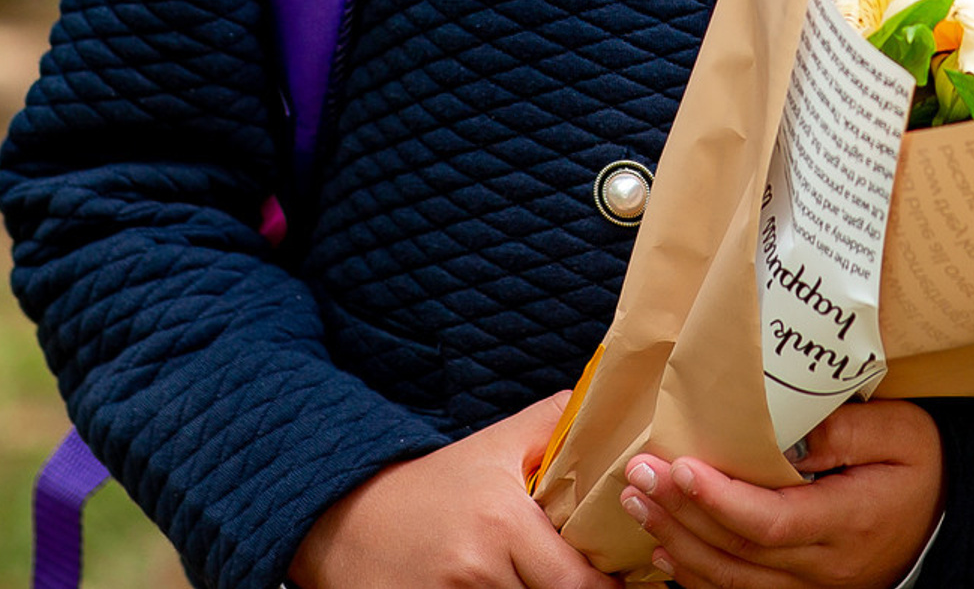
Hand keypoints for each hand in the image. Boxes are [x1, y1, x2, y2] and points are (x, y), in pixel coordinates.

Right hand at [290, 392, 610, 588]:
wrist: (350, 520)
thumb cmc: (435, 484)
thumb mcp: (495, 444)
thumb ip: (555, 422)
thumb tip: (613, 402)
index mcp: (503, 522)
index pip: (577, 581)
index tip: (624, 582)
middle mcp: (479, 568)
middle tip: (597, 584)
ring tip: (537, 577)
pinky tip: (508, 588)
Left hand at [619, 403, 943, 588]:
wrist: (945, 522)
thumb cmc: (921, 467)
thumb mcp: (902, 433)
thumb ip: (848, 429)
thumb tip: (790, 430)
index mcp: (846, 522)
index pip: (770, 520)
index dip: (720, 499)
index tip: (680, 467)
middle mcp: (823, 568)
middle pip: (738, 552)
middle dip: (680, 514)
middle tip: (637, 476)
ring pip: (731, 580)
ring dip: (677, 543)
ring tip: (637, 504)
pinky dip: (697, 578)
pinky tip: (664, 551)